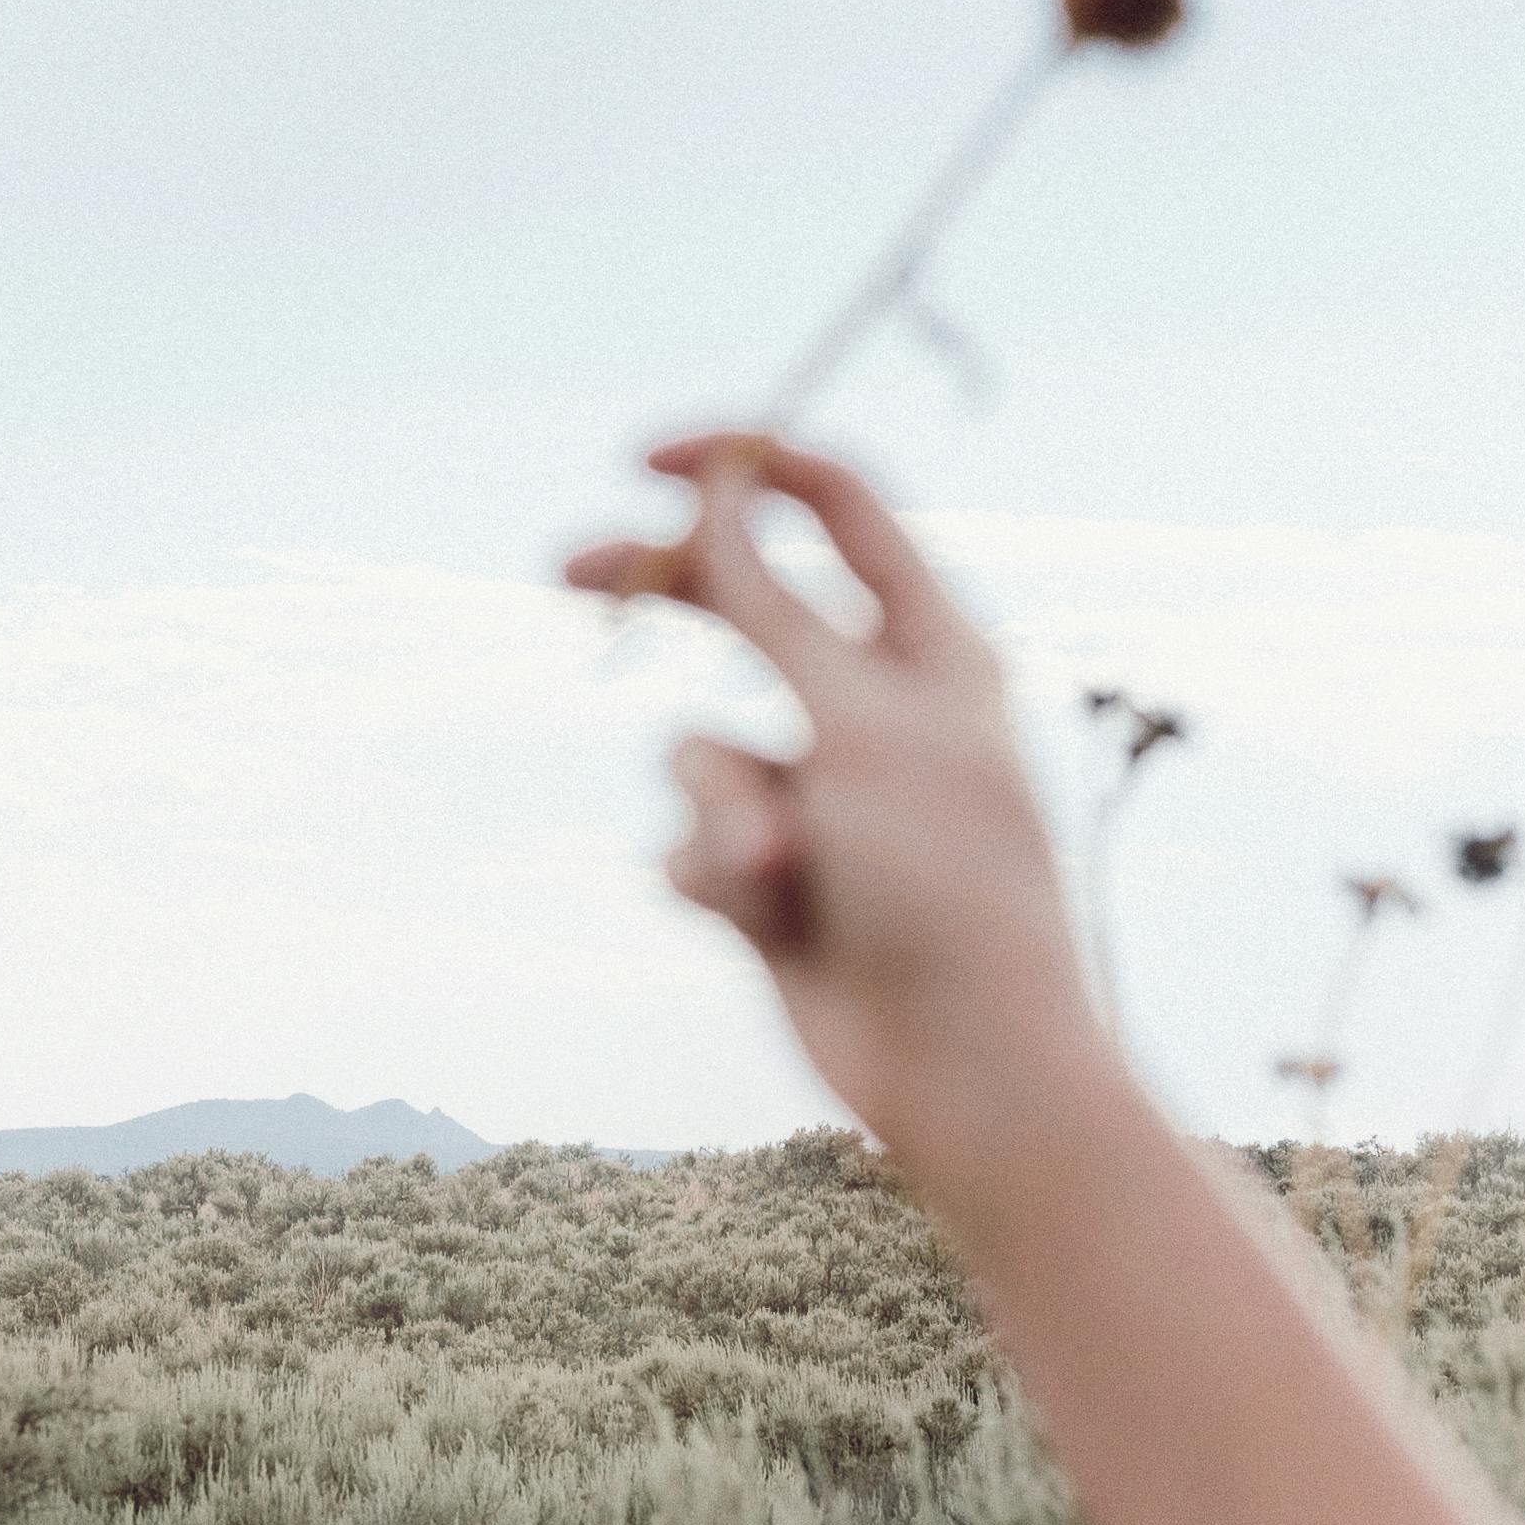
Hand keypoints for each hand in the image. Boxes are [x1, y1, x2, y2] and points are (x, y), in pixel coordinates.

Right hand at [566, 438, 1118, 1185]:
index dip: (747, 469)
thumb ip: (774, 609)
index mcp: (933, 647)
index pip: (838, 510)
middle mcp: (873, 709)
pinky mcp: (767, 878)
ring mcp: (816, 796)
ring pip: (697, 749)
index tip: (650, 459)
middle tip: (563, 573)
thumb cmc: (942, 883)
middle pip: (741, 607)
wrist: (961, 1066)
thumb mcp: (857, 723)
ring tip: (778, 868)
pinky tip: (769, 927)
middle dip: (660, 599)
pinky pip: (688, 840)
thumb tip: (718, 502)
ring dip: (720, 806)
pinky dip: (714, 874)